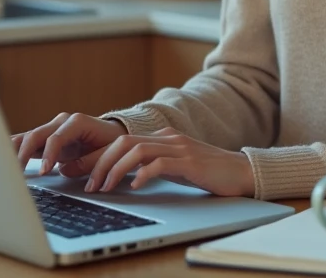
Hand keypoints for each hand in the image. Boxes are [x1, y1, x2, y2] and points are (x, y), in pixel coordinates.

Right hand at [11, 112, 126, 176]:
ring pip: (27, 136)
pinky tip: (3, 160)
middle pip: (36, 134)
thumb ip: (90, 161)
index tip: (44, 171)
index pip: (56, 137)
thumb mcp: (108, 151)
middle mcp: (61, 122)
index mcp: (77, 122)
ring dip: (14, 151)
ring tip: (2, 166)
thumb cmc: (110, 142)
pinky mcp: (45, 138)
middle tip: (17, 173)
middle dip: (25, 154)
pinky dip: (15, 151)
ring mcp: (51, 128)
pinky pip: (27, 142)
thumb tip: (64, 170)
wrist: (111, 134)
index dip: (48, 154)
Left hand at [85, 127, 254, 197]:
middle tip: (89, 185)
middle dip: (101, 163)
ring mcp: (180, 148)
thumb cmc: (208, 172)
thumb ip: (154, 164)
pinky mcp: (191, 161)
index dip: (99, 157)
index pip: (123, 140)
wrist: (242, 171)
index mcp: (163, 137)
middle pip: (124, 142)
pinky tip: (135, 186)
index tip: (84, 174)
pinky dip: (143, 175)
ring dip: (115, 170)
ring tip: (105, 188)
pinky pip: (160, 164)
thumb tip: (125, 175)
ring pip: (137, 151)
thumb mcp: (175, 166)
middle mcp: (169, 138)